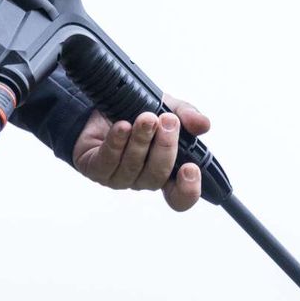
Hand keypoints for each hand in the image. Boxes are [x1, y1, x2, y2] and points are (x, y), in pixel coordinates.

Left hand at [71, 95, 209, 211]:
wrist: (100, 104)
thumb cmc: (137, 112)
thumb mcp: (167, 107)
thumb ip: (187, 115)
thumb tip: (203, 124)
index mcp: (165, 173)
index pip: (179, 196)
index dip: (188, 190)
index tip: (191, 168)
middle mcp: (142, 179)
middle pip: (158, 176)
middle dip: (165, 148)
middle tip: (168, 122)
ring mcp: (118, 178)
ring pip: (133, 167)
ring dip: (141, 140)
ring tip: (145, 118)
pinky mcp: (96, 170)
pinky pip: (107, 161)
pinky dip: (116, 143)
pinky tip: (122, 127)